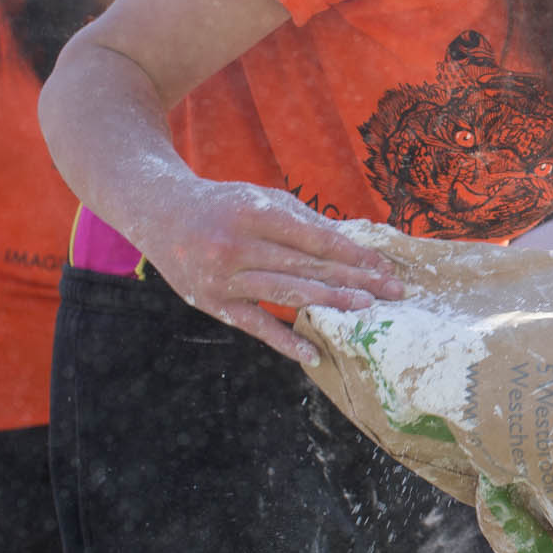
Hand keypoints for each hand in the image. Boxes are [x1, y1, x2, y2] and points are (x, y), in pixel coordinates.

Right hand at [128, 180, 406, 364]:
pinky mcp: (211, 302)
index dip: (353, 253)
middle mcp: (237, 246)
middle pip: (306, 267)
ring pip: (285, 294)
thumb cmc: (224, 205)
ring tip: (365, 309)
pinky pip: (255, 326)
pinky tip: (314, 354)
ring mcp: (222, 277)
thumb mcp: (262, 199)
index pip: (315, 238)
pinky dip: (285, 342)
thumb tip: (353, 245)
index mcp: (255, 213)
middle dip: (353, 279)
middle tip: (392, 291)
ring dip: (330, 302)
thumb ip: (305, 221)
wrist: (160, 213)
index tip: (384, 266)